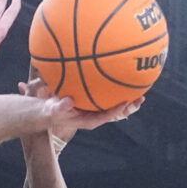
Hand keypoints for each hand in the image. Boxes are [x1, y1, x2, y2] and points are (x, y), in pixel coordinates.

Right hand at [19, 78, 141, 137]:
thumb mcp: (52, 109)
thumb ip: (60, 106)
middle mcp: (92, 112)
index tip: (125, 103)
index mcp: (87, 119)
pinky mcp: (90, 98)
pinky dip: (111, 82)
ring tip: (140, 85)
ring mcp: (92, 106)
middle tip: (142, 98)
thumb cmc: (48, 109)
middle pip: (113, 110)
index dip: (115, 110)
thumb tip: (69, 100)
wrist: (44, 108)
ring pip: (111, 101)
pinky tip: (118, 68)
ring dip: (125, 93)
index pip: (104, 116)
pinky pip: (103, 91)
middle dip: (128, 105)